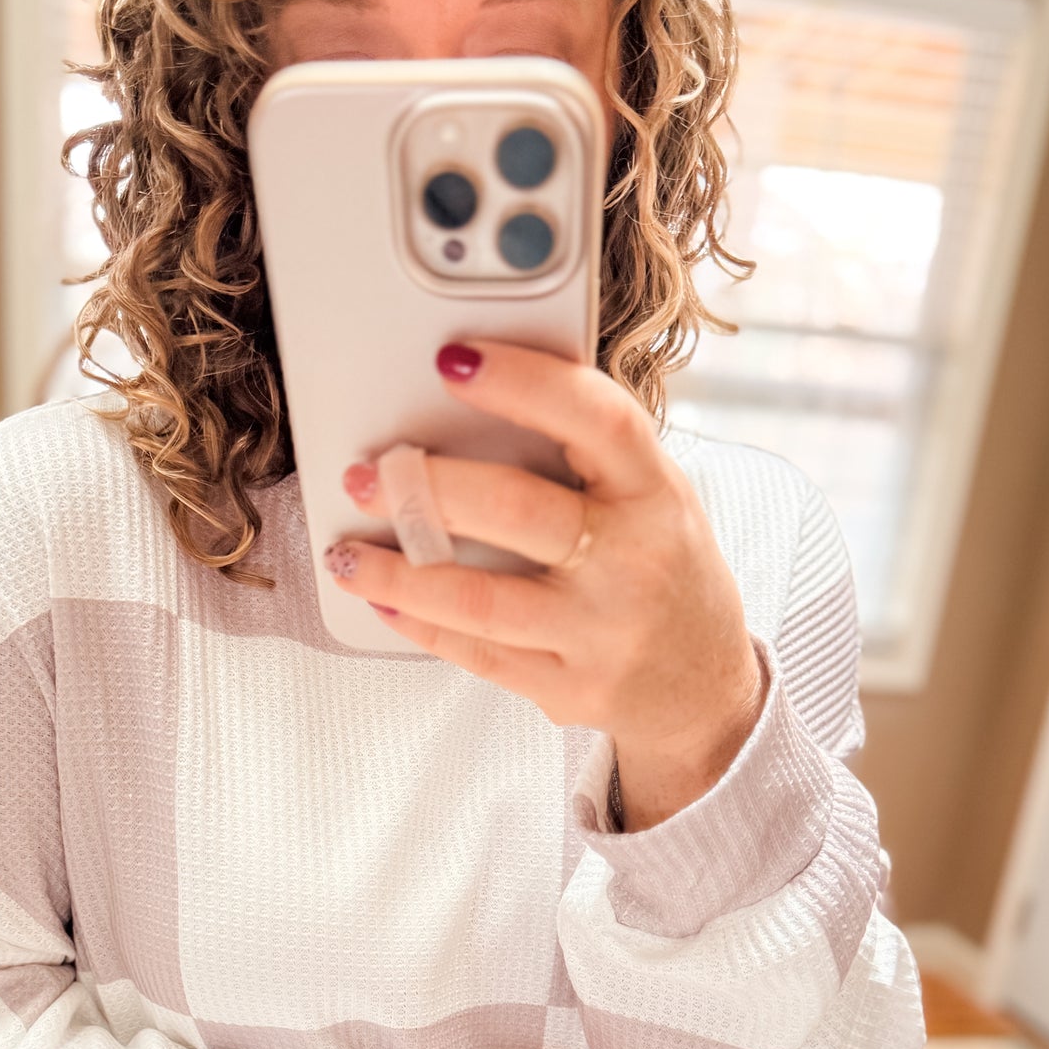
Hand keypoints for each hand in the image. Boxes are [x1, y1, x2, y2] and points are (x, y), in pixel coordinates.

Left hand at [326, 339, 767, 829]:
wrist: (702, 685)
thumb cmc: (661, 567)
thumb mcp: (653, 496)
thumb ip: (588, 454)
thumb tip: (477, 391)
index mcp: (656, 493)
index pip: (596, 420)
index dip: (524, 383)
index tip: (455, 361)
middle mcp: (633, 562)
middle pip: (515, 510)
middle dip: (427, 488)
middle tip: (368, 473)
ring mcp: (600, 633)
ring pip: (478, 597)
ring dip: (396, 571)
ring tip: (346, 552)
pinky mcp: (567, 688)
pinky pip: (475, 653)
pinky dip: (418, 621)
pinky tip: (382, 597)